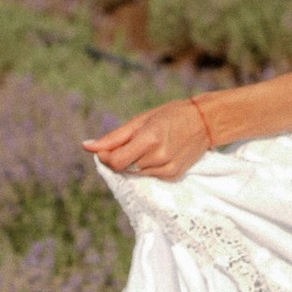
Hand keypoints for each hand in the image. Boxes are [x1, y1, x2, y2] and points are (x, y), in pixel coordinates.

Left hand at [82, 98, 215, 182]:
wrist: (205, 122)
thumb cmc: (170, 116)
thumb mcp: (140, 121)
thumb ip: (113, 137)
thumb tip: (87, 147)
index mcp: (149, 138)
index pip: (116, 162)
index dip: (106, 158)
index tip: (105, 150)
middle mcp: (159, 156)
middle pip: (125, 168)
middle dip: (122, 157)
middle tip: (134, 142)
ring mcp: (168, 168)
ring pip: (135, 173)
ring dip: (135, 162)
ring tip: (150, 146)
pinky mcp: (173, 176)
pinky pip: (149, 176)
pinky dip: (147, 167)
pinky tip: (159, 153)